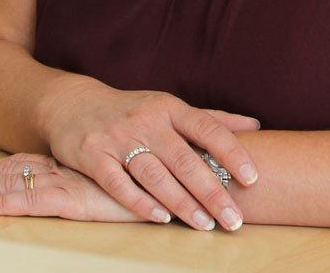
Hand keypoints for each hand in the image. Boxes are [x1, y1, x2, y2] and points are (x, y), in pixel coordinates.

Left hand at [0, 153, 144, 221]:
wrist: (176, 166)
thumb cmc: (155, 163)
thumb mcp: (129, 171)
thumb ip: (115, 171)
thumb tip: (103, 173)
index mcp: (76, 160)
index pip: (28, 162)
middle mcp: (68, 168)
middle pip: (16, 170)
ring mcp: (70, 181)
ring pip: (16, 185)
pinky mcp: (77, 199)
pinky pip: (32, 202)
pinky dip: (4, 205)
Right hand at [38, 80, 259, 230]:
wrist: (74, 104)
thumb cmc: (134, 110)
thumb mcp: (170, 107)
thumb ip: (211, 119)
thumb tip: (254, 125)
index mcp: (170, 108)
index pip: (208, 128)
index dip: (232, 152)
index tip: (252, 178)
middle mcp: (148, 121)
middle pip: (185, 159)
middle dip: (212, 192)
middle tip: (234, 220)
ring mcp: (119, 138)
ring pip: (156, 175)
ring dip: (183, 203)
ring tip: (206, 225)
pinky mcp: (94, 156)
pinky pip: (119, 184)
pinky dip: (141, 203)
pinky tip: (162, 219)